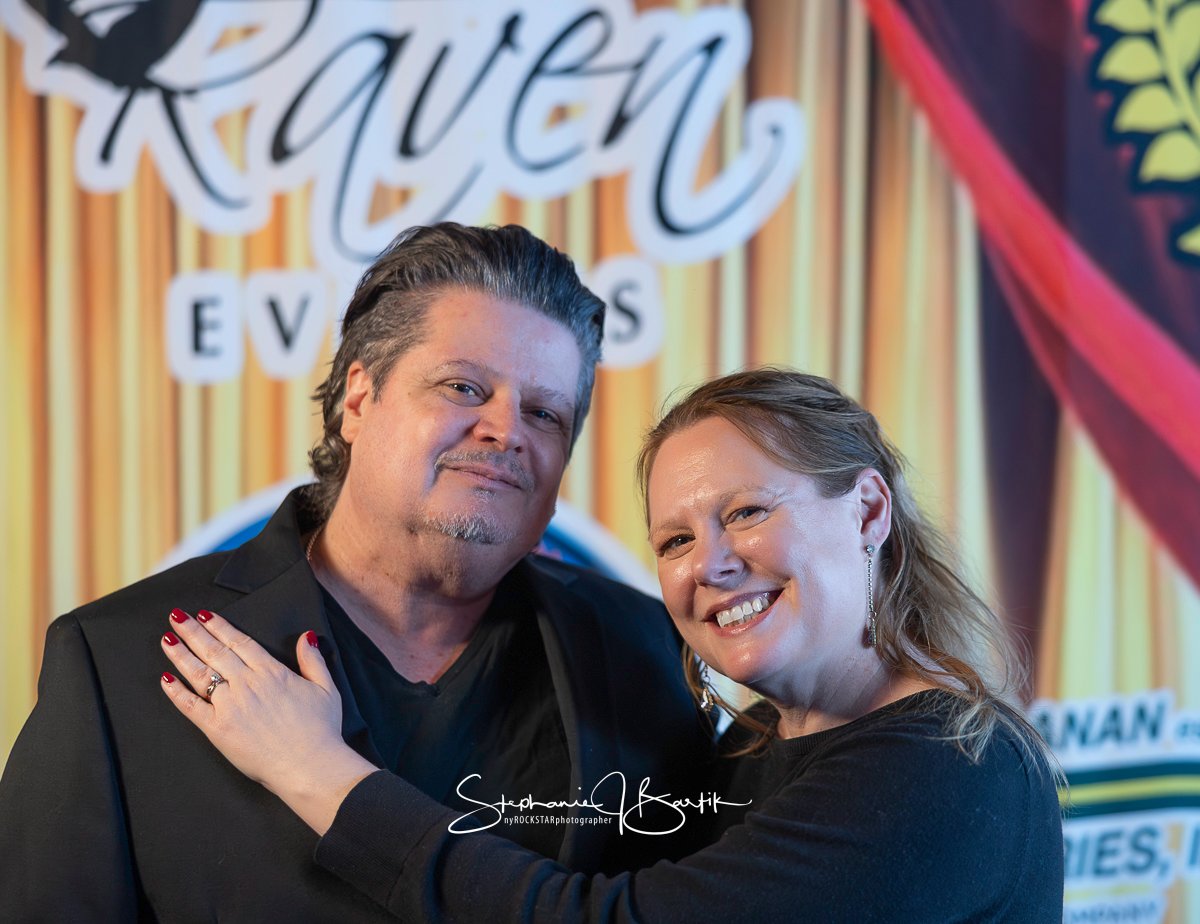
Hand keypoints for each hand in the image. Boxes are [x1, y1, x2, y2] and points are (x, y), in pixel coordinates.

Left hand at [159, 609, 376, 834]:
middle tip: (176, 617)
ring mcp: (229, 705)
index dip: (220, 627)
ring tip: (167, 640)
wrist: (307, 765)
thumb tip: (306, 636)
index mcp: (271, 672)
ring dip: (181, 655)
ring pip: (199, 674)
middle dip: (193, 632)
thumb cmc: (320, 730)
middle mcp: (246, 683)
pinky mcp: (217, 729)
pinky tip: (166, 679)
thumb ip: (313, 661)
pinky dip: (177, 692)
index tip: (205, 615)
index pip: (239, 642)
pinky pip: (191, 706)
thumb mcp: (326, 688)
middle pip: (215, 651)